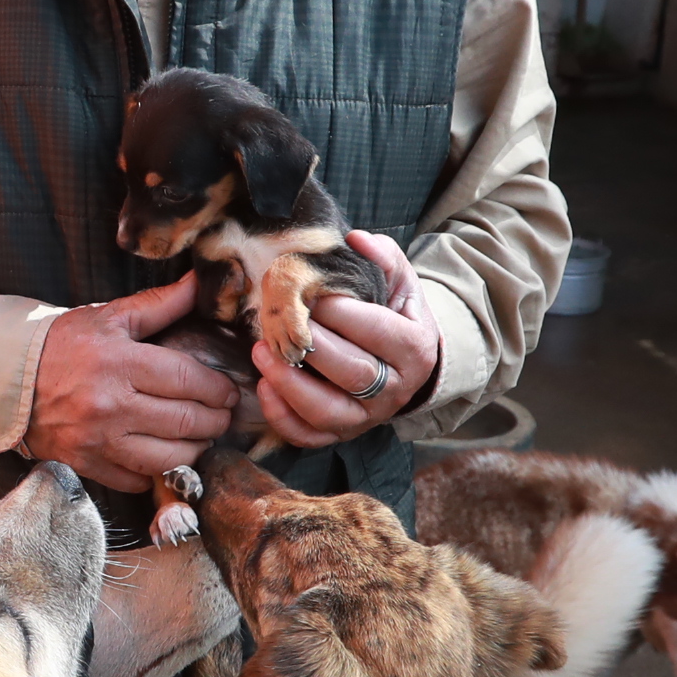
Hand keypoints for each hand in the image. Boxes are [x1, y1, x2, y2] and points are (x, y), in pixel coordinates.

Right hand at [25, 274, 241, 493]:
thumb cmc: (61, 344)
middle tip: (223, 415)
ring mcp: (98, 440)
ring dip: (195, 449)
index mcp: (120, 363)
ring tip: (201, 437)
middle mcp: (111, 406)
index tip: (228, 391)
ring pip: (168, 457)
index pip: (188, 380)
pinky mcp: (86, 464)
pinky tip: (163, 454)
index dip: (218, 388)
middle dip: (215, 420)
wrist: (6, 378)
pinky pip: (136, 480)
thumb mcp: (110, 316)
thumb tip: (201, 282)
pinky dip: (156, 471)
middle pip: (186, 421)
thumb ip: (160, 303)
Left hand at [252, 232, 441, 449]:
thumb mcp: (399, 281)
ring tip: (261, 352)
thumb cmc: (395, 314)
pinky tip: (264, 386)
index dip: (341, 312)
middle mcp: (396, 390)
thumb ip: (382, 256)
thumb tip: (356, 240)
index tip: (310, 294)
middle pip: (351, 373)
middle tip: (278, 321)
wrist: (404, 360)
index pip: (377, 331)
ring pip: (328, 411)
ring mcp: (368, 417)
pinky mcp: (343, 434)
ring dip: (290, 385)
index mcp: (415, 349)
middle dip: (310, 346)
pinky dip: (283, 417)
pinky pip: (310, 436)